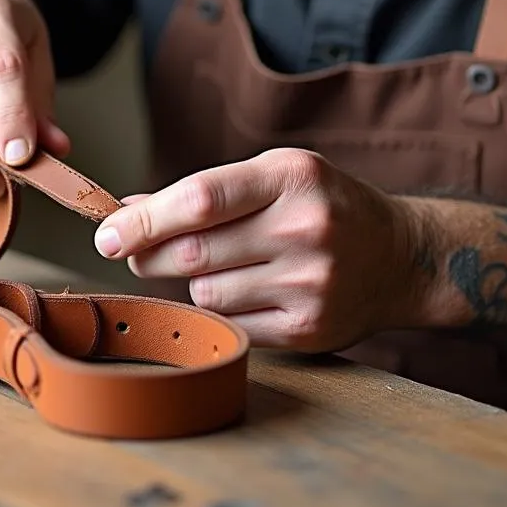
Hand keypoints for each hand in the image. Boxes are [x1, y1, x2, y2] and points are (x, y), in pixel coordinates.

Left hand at [94, 149, 430, 349]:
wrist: (400, 255)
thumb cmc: (321, 206)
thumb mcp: (272, 177)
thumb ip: (202, 192)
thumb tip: (126, 213)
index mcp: (291, 177)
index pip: (199, 200)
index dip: (144, 221)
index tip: (106, 234)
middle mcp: (304, 228)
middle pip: (192, 252)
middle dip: (150, 254)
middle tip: (139, 251)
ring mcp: (311, 284)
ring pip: (206, 293)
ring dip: (194, 283)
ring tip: (225, 265)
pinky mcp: (309, 329)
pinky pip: (231, 325)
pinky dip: (222, 311)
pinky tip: (247, 291)